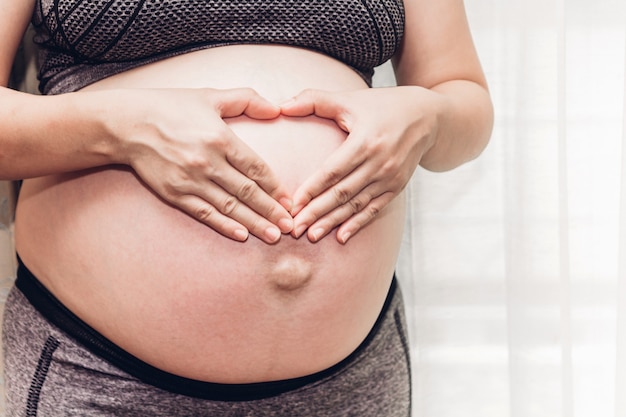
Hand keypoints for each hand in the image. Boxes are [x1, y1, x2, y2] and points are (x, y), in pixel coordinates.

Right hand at [113, 87, 293, 242]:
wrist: (126, 124)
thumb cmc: (169, 107)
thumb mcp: (210, 95)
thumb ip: (246, 99)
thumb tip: (277, 109)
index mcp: (220, 138)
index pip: (256, 168)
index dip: (275, 187)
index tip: (290, 201)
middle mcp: (208, 162)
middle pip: (248, 192)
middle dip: (272, 211)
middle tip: (290, 226)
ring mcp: (191, 180)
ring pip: (230, 207)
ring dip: (254, 223)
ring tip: (273, 237)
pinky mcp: (175, 193)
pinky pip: (205, 213)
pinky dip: (224, 225)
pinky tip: (241, 235)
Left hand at [280, 86, 441, 242]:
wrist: (428, 117)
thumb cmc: (383, 105)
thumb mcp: (351, 99)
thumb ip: (314, 100)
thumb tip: (281, 106)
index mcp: (365, 141)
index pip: (333, 171)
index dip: (312, 189)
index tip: (293, 204)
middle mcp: (379, 163)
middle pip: (342, 193)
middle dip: (316, 213)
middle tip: (293, 228)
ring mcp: (390, 177)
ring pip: (356, 205)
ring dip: (332, 222)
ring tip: (311, 236)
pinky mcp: (397, 187)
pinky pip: (374, 209)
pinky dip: (357, 224)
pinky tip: (341, 237)